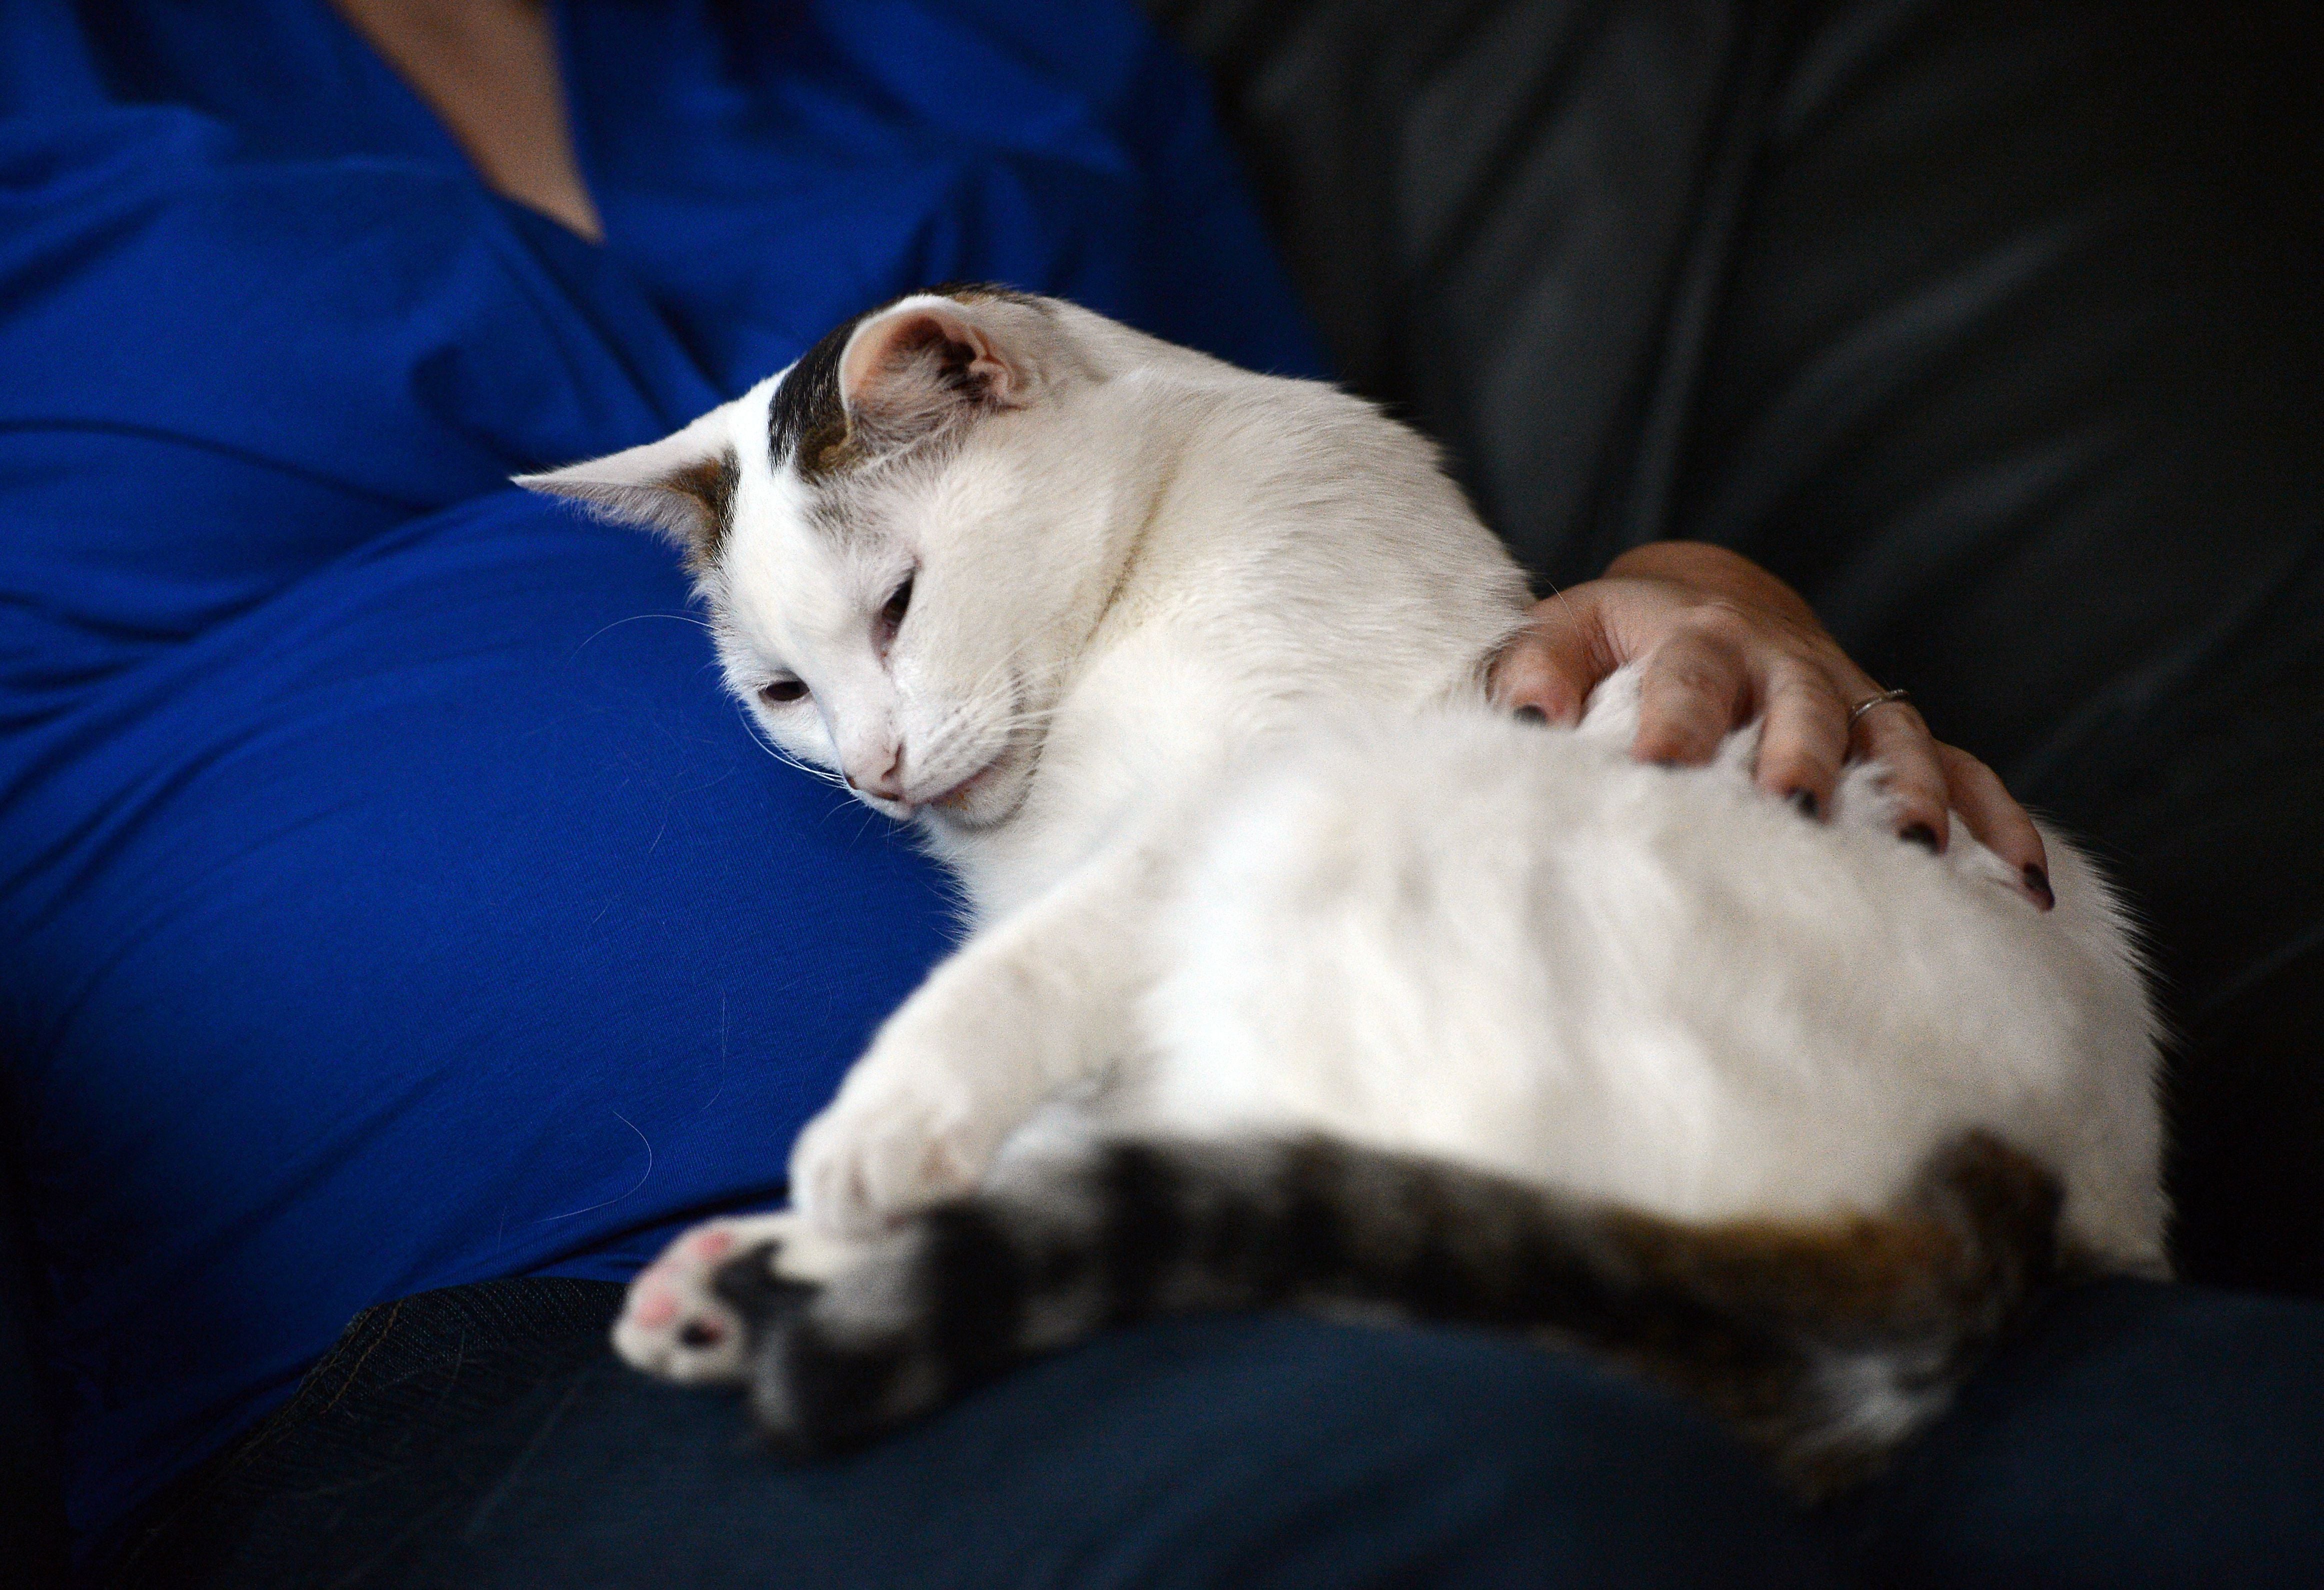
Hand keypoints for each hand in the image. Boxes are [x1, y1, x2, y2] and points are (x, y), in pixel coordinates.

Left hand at [1489, 542, 2050, 907]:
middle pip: (1801, 706)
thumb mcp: (1563, 633)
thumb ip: (1533, 671)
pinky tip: (2021, 889)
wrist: (1698, 600)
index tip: (1658, 774)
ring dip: (1911, 793)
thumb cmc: (1614, 641)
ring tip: (1918, 855)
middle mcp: (1784, 663)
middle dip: (1802, 757)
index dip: (1674, 724)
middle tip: (1795, 811)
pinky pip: (1965, 771)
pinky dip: (1996, 821)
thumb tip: (1526, 722)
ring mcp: (1850, 698)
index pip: (1685, 680)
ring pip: (1895, 738)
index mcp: (1695, 636)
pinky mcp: (1897, 733)